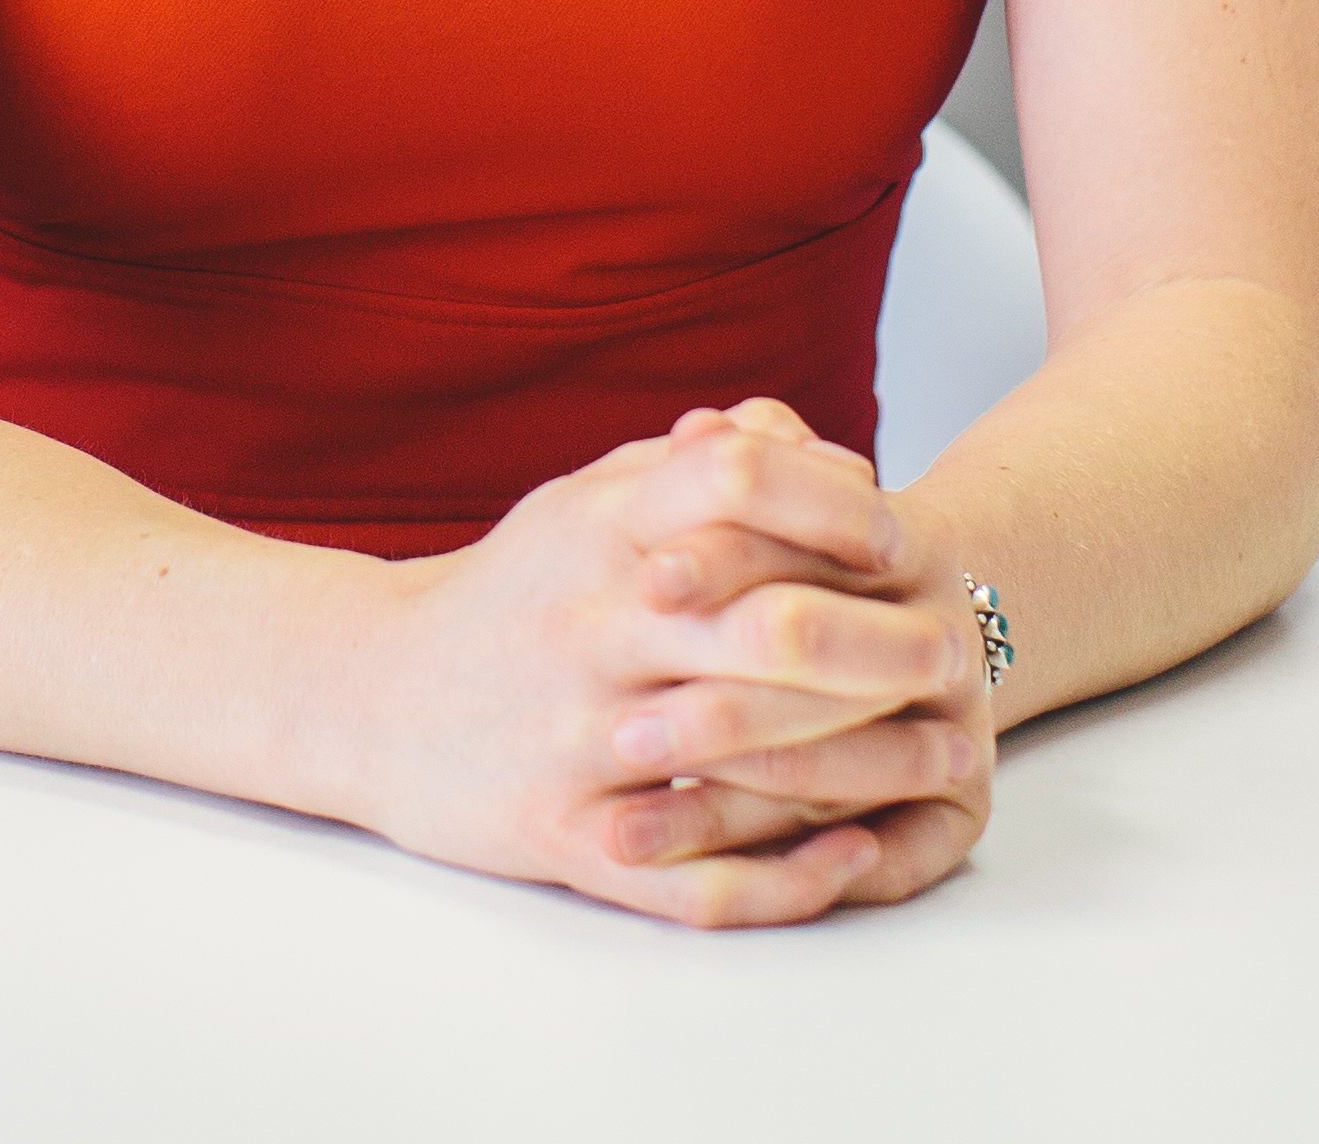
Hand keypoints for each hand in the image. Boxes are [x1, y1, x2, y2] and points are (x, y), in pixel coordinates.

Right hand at [313, 399, 987, 928]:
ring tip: (941, 757)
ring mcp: (576, 740)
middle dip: (881, 646)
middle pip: (766, 627)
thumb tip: (812, 445)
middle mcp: (589, 630)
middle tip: (954, 659)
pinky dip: (780, 873)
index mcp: (596, 533)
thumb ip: (694, 468)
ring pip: (744, 756)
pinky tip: (849, 853)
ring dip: (864, 763)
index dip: (834, 503)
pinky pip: (689, 871)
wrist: (363, 694)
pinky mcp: (561, 836)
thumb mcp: (585, 503)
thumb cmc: (508, 595)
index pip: (735, 482)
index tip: (900, 534)